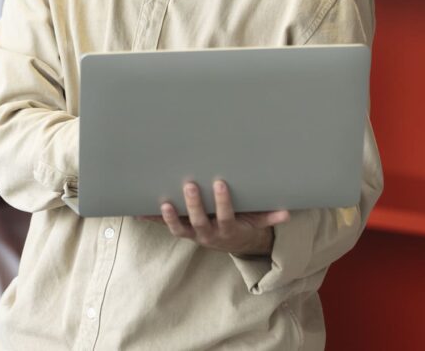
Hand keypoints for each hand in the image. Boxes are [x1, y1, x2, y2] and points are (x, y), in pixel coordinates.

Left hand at [151, 180, 289, 255]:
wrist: (229, 242)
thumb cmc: (241, 224)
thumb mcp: (256, 222)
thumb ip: (268, 216)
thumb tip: (288, 213)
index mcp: (227, 229)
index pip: (226, 216)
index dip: (223, 202)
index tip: (220, 183)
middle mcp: (207, 233)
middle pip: (199, 221)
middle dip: (194, 205)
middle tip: (189, 184)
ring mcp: (191, 233)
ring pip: (179, 228)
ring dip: (169, 217)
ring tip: (162, 202)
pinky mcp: (179, 230)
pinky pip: (162, 226)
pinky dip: (149, 219)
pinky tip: (136, 209)